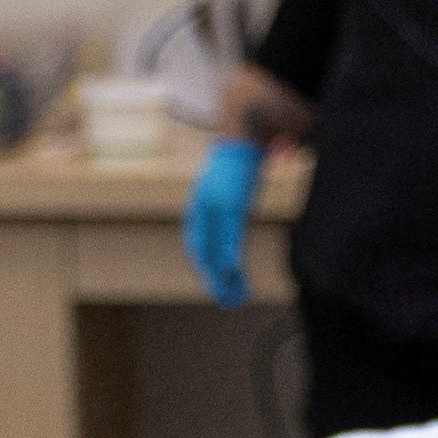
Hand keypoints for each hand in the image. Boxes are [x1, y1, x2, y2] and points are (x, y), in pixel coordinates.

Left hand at [184, 137, 261, 309]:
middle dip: (213, 278)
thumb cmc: (236, 162)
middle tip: (225, 299)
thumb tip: (231, 219)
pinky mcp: (230, 203)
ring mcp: (215, 207)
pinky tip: (233, 269)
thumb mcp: (226, 187)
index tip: (217, 282)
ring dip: (223, 274)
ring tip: (232, 295)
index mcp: (200, 206)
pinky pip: (230, 234)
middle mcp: (203, 209)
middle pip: (204, 251)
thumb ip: (224, 207)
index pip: (198, 242)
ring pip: (216, 247)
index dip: (205, 265)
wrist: (239, 137)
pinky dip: (230, 253)